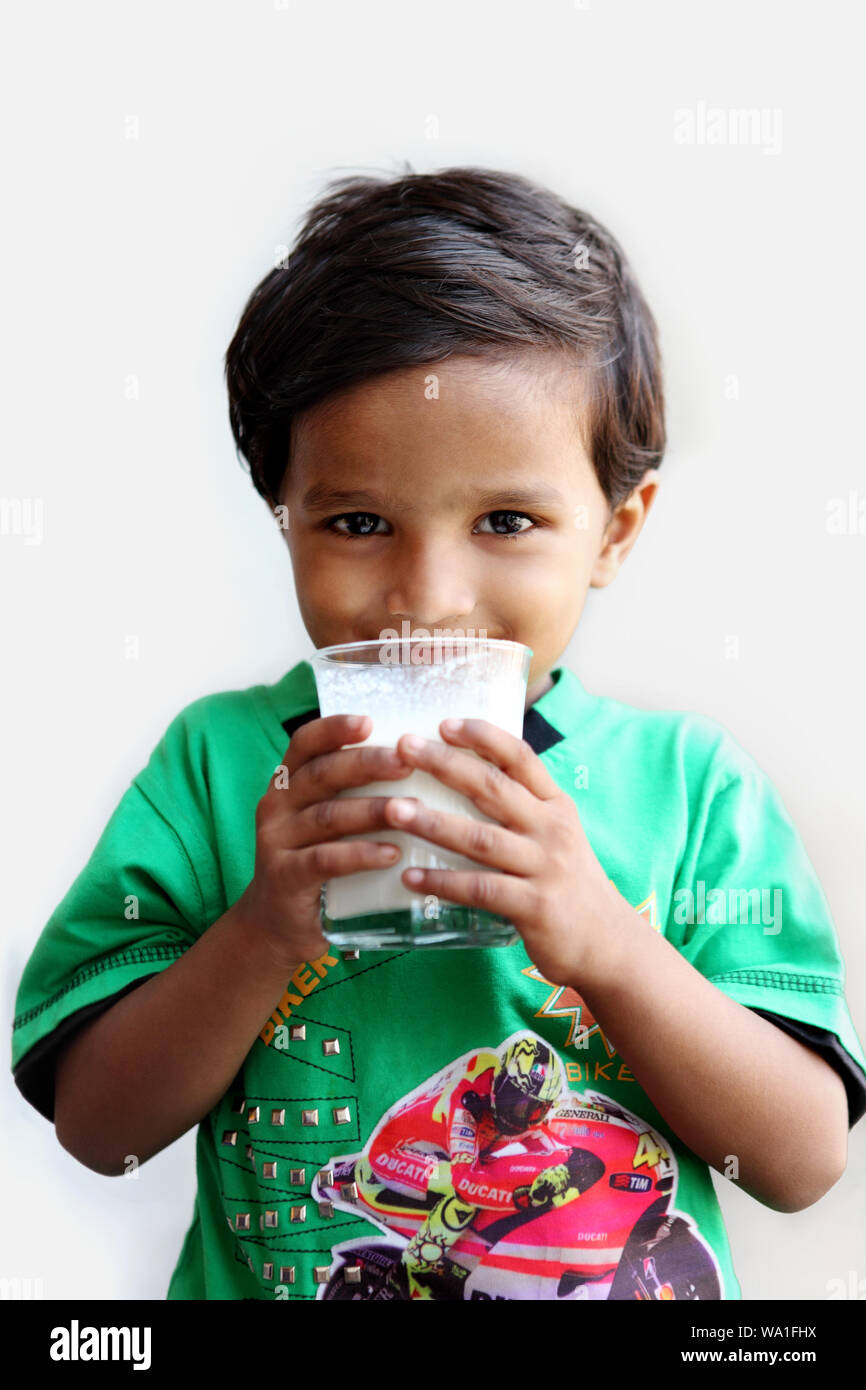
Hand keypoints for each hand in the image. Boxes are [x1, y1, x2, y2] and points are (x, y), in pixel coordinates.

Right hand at [235, 714, 415, 967]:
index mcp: (289, 783)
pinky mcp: (286, 877)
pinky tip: (391, 854)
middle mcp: (278, 805)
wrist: (276, 924)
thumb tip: (418, 759)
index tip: (371, 721)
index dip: (335, 729)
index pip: (306, 743)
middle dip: (367, 764)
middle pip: (322, 775)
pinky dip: (359, 854)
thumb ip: (354, 792)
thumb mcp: (327, 821)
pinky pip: (325, 860)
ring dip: (372, 810)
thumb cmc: (317, 861)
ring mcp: (277, 841)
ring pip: (328, 816)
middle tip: (407, 760)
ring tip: (411, 810)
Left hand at [383, 718, 622, 989]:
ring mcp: (545, 868)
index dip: (483, 736)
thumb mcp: (556, 835)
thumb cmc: (569, 885)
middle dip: (445, 764)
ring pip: (480, 838)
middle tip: (403, 748)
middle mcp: (552, 830)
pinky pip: (480, 889)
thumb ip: (522, 808)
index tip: (443, 723)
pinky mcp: (534, 907)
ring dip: (433, 822)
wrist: (608, 943)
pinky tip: (410, 878)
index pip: (520, 758)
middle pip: (493, 788)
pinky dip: (442, 882)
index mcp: (556, 805)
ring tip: (393, 810)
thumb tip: (467, 775)